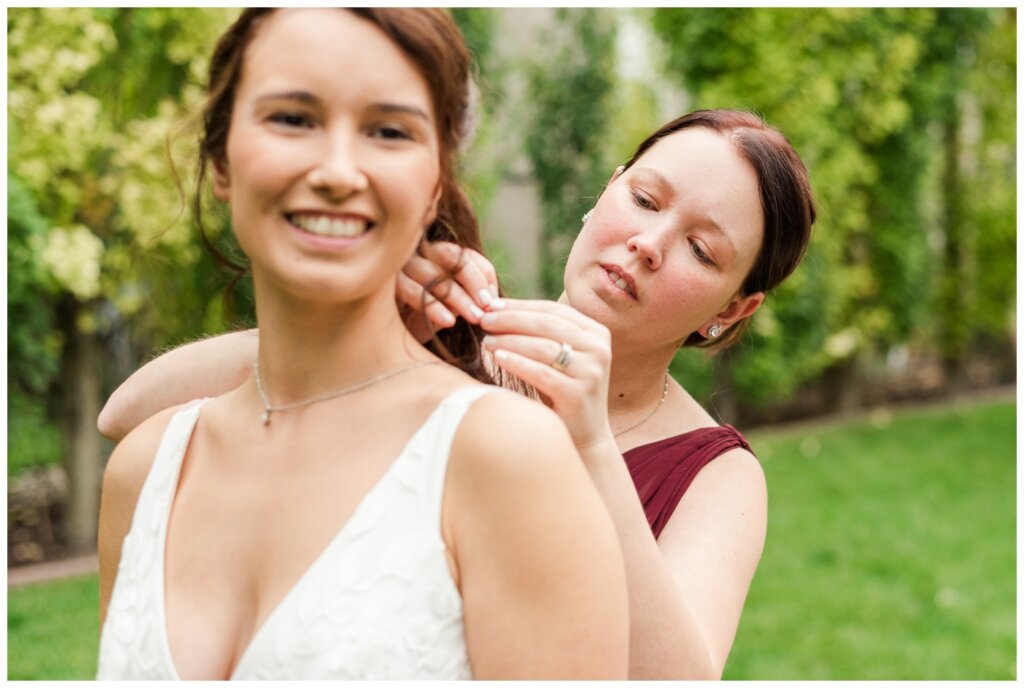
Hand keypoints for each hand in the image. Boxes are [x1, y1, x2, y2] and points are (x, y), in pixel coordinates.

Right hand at [397, 241, 498, 342]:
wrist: (391, 337)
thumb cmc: (427, 320)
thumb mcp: (454, 308)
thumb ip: (473, 299)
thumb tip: (492, 301)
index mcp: (439, 254)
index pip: (468, 256)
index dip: (484, 277)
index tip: (494, 301)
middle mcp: (420, 253)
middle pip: (452, 257)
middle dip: (474, 281)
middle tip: (487, 307)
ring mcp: (401, 265)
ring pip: (434, 274)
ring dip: (458, 297)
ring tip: (475, 317)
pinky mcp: (387, 283)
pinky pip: (412, 291)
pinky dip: (433, 307)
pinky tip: (449, 322)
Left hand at [479, 298, 614, 450]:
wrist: (584, 434)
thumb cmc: (562, 390)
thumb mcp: (558, 356)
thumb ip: (540, 332)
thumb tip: (496, 307)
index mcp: (595, 332)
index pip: (553, 310)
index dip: (520, 305)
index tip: (491, 305)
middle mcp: (599, 348)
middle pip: (547, 325)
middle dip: (512, 319)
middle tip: (484, 320)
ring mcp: (591, 371)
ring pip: (543, 347)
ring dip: (510, 341)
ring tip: (486, 341)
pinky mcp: (579, 394)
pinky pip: (542, 373)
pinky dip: (518, 363)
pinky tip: (498, 358)